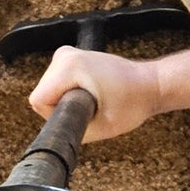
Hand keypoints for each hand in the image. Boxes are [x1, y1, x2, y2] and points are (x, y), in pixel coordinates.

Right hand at [28, 47, 160, 140]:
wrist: (150, 83)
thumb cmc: (133, 102)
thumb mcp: (100, 129)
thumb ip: (70, 133)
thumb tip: (52, 137)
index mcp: (69, 67)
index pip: (39, 100)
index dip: (57, 116)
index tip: (82, 113)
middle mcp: (64, 55)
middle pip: (43, 94)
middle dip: (62, 108)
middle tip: (92, 107)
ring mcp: (66, 54)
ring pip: (48, 89)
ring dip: (67, 100)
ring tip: (95, 98)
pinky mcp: (70, 57)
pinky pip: (55, 83)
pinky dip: (69, 92)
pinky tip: (91, 92)